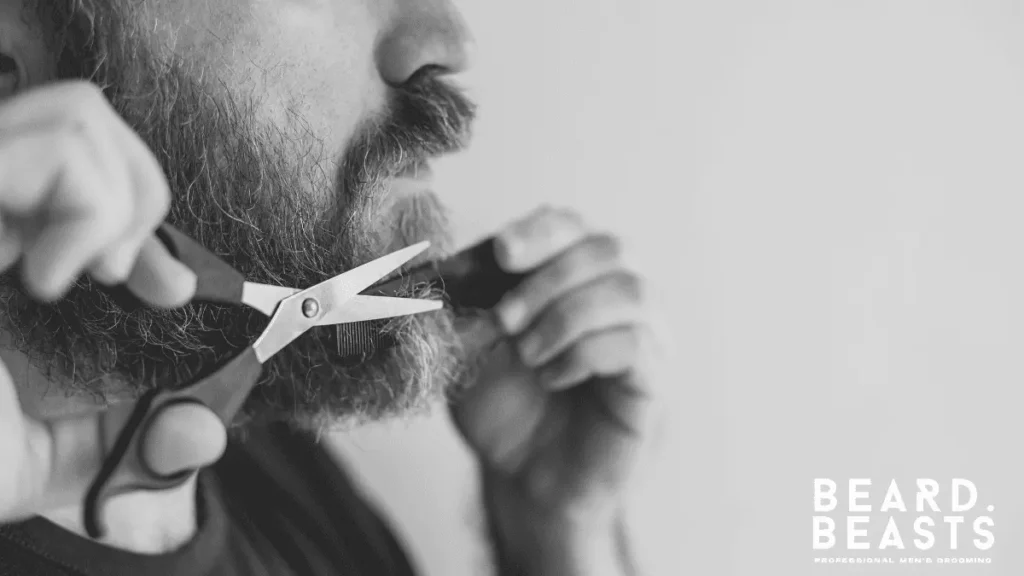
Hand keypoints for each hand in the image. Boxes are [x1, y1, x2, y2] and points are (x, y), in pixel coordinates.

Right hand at [0, 81, 223, 524]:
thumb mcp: (33, 460)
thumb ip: (121, 444)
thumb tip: (203, 430)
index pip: (76, 160)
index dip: (141, 201)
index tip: (166, 286)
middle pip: (83, 113)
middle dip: (140, 196)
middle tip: (113, 277)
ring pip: (77, 113)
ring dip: (111, 202)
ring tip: (66, 277)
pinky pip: (59, 150)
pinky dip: (88, 215)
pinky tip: (42, 279)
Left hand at [451, 206, 662, 571]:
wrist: (520, 475)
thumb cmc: (500, 403)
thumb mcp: (464, 342)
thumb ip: (461, 298)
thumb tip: (449, 260)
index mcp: (574, 275)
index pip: (571, 225)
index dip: (539, 232)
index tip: (502, 253)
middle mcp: (619, 297)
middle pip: (608, 248)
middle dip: (548, 279)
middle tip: (504, 321)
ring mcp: (645, 337)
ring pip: (631, 291)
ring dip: (567, 316)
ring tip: (528, 354)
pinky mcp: (653, 383)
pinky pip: (637, 344)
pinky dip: (585, 353)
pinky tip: (554, 376)